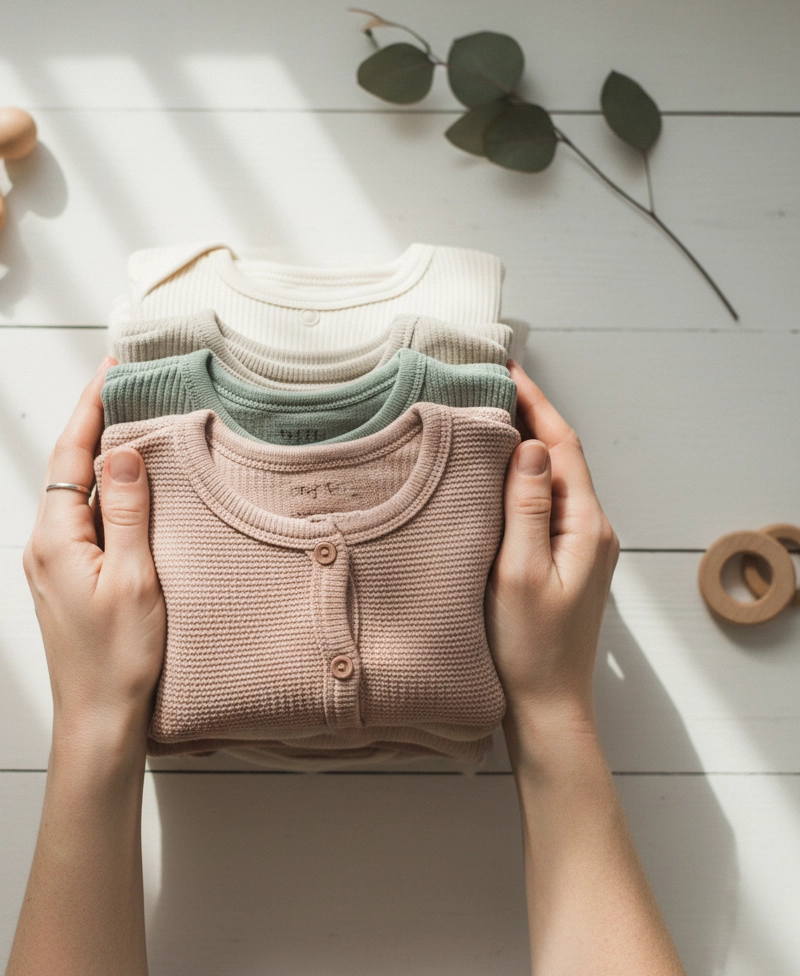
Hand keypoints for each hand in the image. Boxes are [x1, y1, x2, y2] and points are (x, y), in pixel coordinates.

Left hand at [23, 358, 165, 756]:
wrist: (98, 720)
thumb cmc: (118, 659)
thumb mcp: (135, 580)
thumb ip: (127, 512)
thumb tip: (122, 451)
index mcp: (55, 540)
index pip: (70, 456)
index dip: (91, 408)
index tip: (112, 369)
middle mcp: (46, 545)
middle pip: (69, 468)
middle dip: (96, 422)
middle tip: (130, 385)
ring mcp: (56, 563)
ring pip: (78, 494)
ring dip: (103, 456)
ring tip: (136, 421)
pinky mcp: (71, 578)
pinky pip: (87, 519)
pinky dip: (109, 493)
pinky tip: (134, 486)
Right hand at [486, 361, 619, 732]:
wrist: (545, 705)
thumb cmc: (529, 647)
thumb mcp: (520, 572)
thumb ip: (525, 507)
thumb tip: (528, 448)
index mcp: (586, 526)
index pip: (562, 447)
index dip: (537, 405)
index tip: (508, 371)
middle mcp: (590, 529)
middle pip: (559, 457)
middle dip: (528, 417)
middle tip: (487, 386)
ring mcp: (578, 546)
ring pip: (549, 480)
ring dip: (522, 446)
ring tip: (485, 418)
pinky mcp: (561, 560)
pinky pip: (541, 505)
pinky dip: (517, 479)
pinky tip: (492, 475)